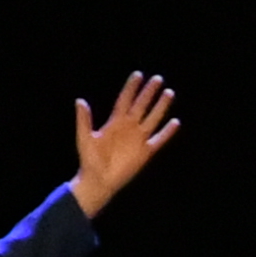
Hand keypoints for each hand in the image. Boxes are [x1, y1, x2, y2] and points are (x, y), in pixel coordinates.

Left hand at [65, 69, 180, 214]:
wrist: (98, 181)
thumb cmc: (89, 160)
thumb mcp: (84, 138)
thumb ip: (84, 120)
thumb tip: (80, 101)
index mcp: (114, 122)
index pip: (125, 100)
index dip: (131, 88)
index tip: (138, 75)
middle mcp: (129, 128)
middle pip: (141, 106)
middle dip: (149, 92)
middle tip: (158, 79)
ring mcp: (138, 139)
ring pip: (153, 119)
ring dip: (161, 107)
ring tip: (169, 93)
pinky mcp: (145, 153)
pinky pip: (159, 139)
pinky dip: (167, 132)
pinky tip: (175, 122)